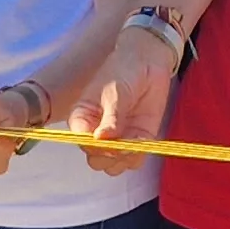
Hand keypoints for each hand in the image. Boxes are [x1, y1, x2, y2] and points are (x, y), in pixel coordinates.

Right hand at [71, 30, 178, 177]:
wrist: (148, 62)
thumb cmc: (125, 71)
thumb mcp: (116, 91)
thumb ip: (111, 116)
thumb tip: (101, 139)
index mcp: (82, 119)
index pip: (80, 142)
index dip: (93, 146)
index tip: (107, 138)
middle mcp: (96, 133)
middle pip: (96, 161)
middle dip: (109, 156)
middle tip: (124, 141)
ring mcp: (117, 140)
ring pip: (114, 166)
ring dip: (125, 159)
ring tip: (135, 140)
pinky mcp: (136, 141)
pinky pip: (134, 160)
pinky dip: (140, 155)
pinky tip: (144, 140)